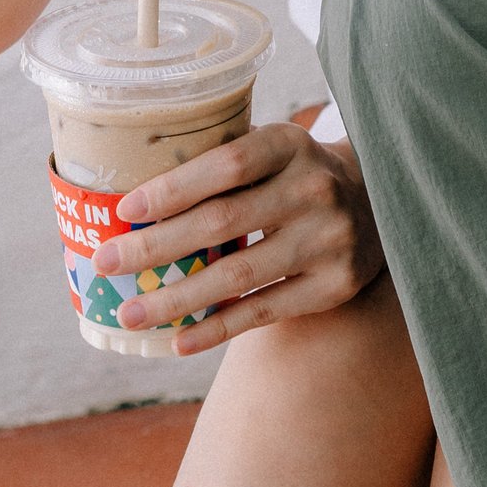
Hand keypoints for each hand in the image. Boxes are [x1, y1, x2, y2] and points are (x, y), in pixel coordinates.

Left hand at [99, 118, 384, 352]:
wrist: (381, 202)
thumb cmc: (297, 176)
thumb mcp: (275, 151)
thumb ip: (224, 168)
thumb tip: (132, 207)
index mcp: (291, 145)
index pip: (227, 163)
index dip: (174, 188)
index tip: (124, 210)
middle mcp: (314, 189)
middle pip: (222, 221)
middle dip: (156, 247)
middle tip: (105, 264)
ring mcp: (329, 240)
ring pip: (238, 275)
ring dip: (176, 299)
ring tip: (131, 312)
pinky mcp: (335, 285)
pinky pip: (265, 310)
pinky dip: (218, 328)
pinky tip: (179, 341)